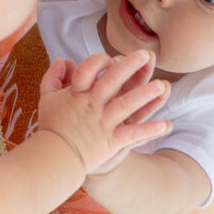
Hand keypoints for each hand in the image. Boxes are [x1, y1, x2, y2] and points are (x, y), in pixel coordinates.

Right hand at [38, 50, 171, 172]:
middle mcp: (92, 105)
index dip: (101, 60)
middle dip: (130, 66)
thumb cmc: (52, 127)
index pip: (90, 68)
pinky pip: (132, 135)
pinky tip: (166, 125)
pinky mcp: (110, 141)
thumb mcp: (47, 98)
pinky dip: (149, 130)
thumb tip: (63, 59)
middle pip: (112, 80)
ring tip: (162, 85)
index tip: (111, 58)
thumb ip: (53, 76)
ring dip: (145, 95)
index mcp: (77, 93)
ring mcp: (103, 123)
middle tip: (147, 55)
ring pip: (127, 105)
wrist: (54, 158)